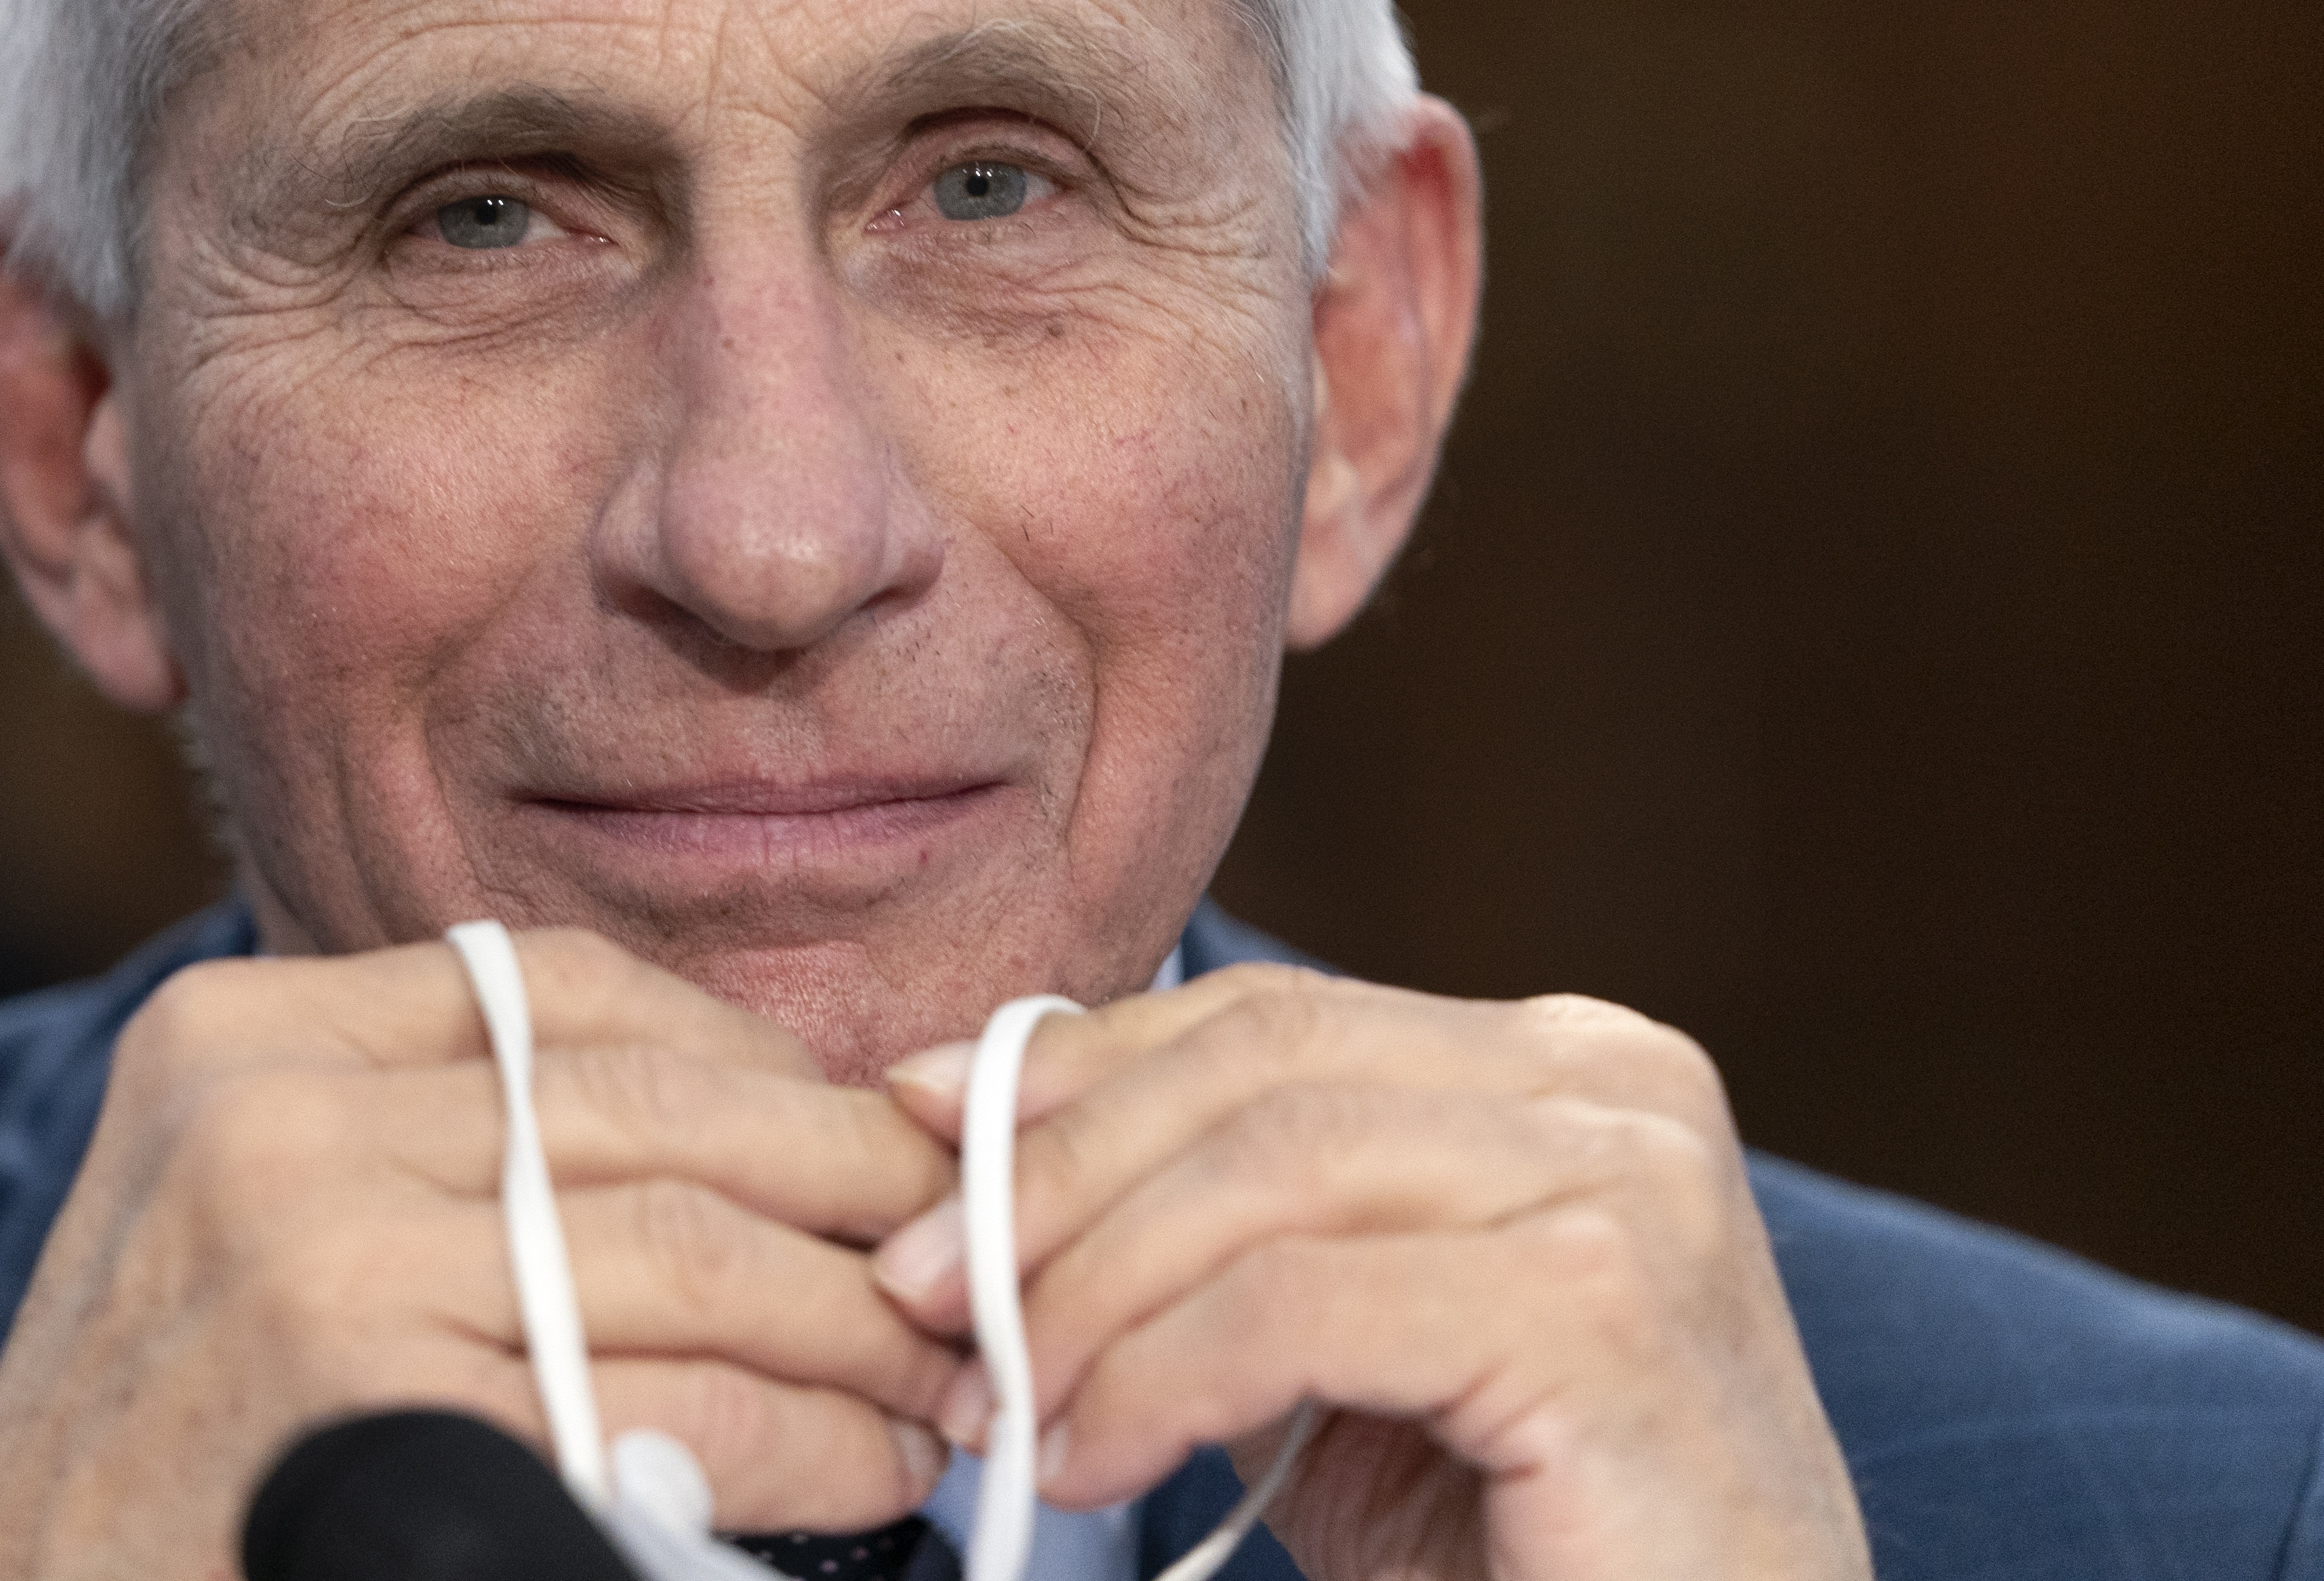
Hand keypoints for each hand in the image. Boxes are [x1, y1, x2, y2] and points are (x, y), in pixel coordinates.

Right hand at [0, 929, 960, 1580]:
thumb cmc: (183, 1452)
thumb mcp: (262, 1229)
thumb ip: (453, 1152)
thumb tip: (750, 1131)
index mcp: (244, 1037)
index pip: (569, 992)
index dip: (756, 1061)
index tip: (874, 1136)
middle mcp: (269, 1117)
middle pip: (657, 1112)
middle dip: (854, 1187)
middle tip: (971, 1258)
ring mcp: (312, 1259)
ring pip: (690, 1252)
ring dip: (860, 1327)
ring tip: (945, 1389)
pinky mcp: (376, 1408)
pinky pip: (671, 1401)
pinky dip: (807, 1442)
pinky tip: (866, 1471)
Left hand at [872, 963, 1870, 1580]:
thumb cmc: (1521, 1547)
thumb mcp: (1344, 1347)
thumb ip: (1223, 1225)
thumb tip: (971, 1113)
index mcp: (1562, 1066)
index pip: (1264, 1019)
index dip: (1075, 1070)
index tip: (918, 1130)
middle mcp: (1613, 1092)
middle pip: (1253, 1070)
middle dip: (1051, 1173)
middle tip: (919, 1289)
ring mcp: (1627, 1194)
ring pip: (1263, 1176)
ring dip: (1084, 1290)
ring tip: (1000, 1403)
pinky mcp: (1601, 1321)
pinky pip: (1300, 1307)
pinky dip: (1156, 1379)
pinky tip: (1095, 1459)